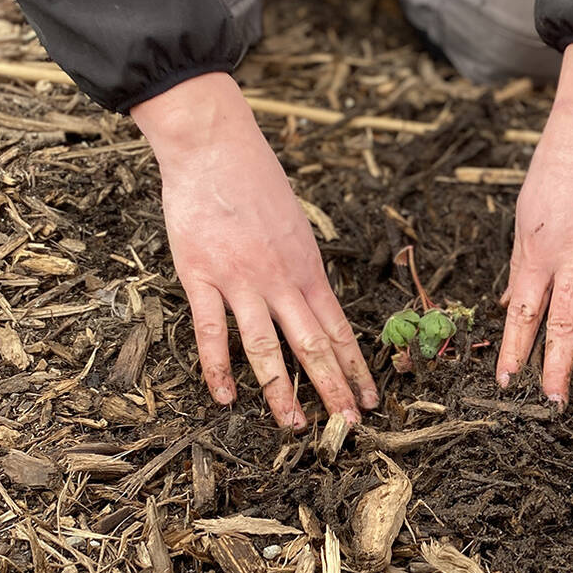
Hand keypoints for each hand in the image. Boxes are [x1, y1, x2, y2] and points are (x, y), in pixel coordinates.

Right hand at [133, 72, 377, 426]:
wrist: (214, 146)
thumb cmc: (254, 180)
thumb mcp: (294, 225)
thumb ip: (301, 266)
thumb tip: (312, 298)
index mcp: (308, 267)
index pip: (339, 328)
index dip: (356, 367)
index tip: (370, 400)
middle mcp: (282, 280)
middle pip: (313, 345)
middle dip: (334, 389)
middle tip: (348, 426)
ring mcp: (241, 280)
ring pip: (267, 348)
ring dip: (283, 391)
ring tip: (295, 426)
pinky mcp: (202, 276)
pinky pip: (212, 331)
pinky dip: (218, 368)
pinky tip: (226, 398)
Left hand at [497, 44, 572, 402]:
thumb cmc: (555, 166)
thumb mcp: (526, 214)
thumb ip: (521, 263)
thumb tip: (509, 305)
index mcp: (539, 250)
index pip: (522, 311)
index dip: (514, 349)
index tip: (506, 382)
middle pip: (563, 322)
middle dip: (556, 367)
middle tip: (552, 403)